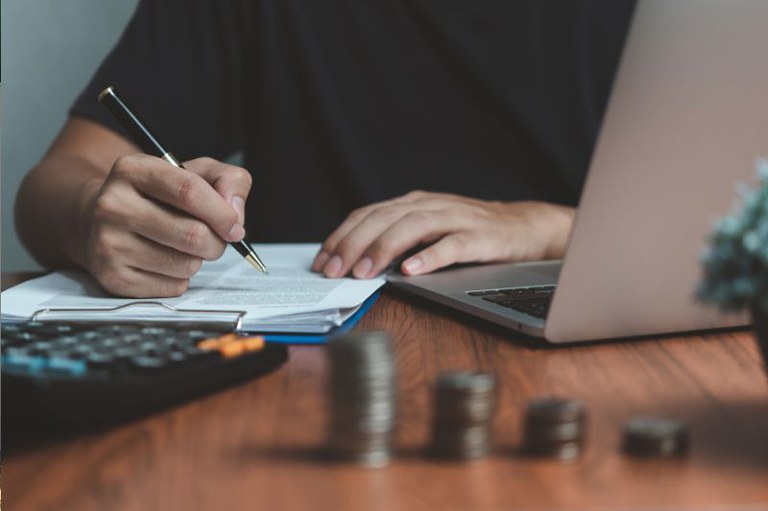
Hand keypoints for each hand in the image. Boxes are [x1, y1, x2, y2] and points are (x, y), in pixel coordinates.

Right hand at [80, 155, 251, 296]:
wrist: (103, 219)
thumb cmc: (157, 196)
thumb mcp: (193, 172)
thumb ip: (228, 180)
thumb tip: (235, 211)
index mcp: (133, 170)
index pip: (190, 191)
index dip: (222, 213)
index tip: (235, 225)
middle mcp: (113, 205)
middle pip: (193, 234)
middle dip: (217, 242)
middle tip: (214, 239)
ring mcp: (108, 244)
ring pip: (187, 264)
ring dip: (198, 259)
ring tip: (182, 246)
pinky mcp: (113, 278)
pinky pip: (173, 286)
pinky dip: (181, 278)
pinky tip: (164, 261)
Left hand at [311, 191, 573, 278]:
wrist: (522, 227)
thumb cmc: (468, 232)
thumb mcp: (426, 230)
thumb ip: (395, 238)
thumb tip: (353, 262)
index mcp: (412, 204)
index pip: (367, 215)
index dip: (342, 237)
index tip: (322, 261)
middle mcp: (429, 205)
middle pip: (383, 219)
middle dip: (354, 244)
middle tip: (335, 270)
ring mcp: (455, 218)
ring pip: (412, 228)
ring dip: (383, 249)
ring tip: (364, 271)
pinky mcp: (478, 236)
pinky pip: (451, 245)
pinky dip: (430, 256)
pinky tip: (412, 270)